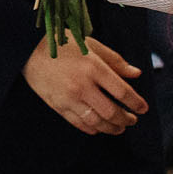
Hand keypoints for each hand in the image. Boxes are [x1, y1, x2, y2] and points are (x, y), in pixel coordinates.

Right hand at [24, 36, 144, 134]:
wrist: (28, 49)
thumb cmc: (62, 44)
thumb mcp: (91, 46)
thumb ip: (115, 61)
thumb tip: (136, 74)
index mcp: (94, 67)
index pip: (122, 92)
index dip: (136, 103)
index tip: (143, 108)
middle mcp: (83, 85)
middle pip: (112, 112)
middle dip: (126, 119)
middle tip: (132, 120)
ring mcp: (69, 98)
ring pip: (97, 122)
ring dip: (112, 128)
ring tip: (119, 127)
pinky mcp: (58, 106)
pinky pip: (79, 123)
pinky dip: (92, 129)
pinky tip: (99, 128)